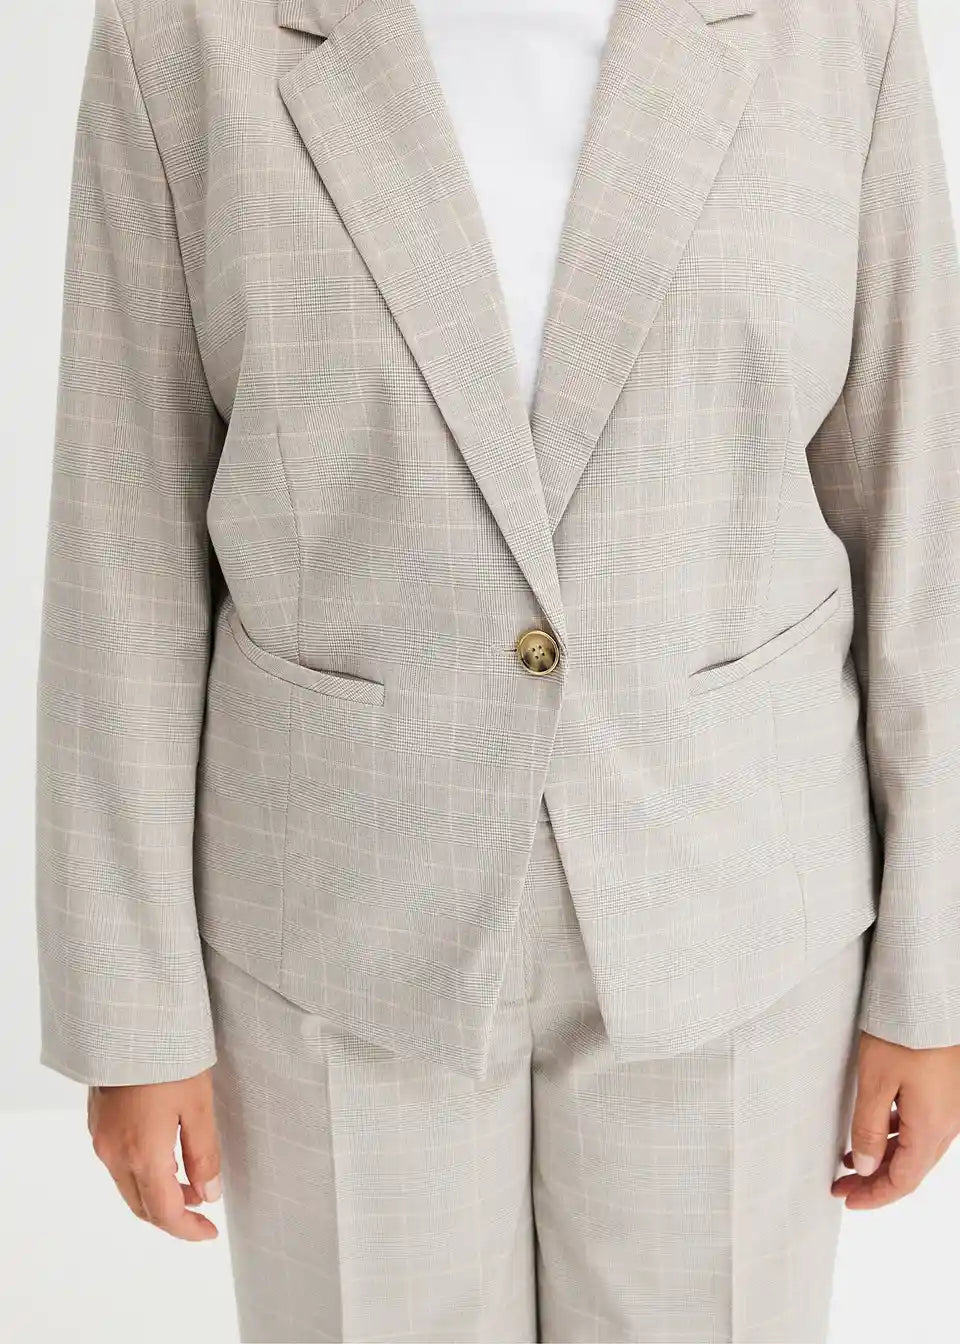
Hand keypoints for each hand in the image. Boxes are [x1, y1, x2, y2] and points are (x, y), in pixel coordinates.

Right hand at [87, 1069, 221, 1240]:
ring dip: (157, 1192)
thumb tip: (209, 1195)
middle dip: (173, 1214)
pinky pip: (118, 1163)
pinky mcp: (97, 1122)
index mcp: (142, 1155)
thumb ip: (204, 1154)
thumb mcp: (199, 1106)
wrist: (128, 1021)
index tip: (209, 1232)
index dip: (188, 1229)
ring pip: (128, 1185)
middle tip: (202, 1207)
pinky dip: (142, 1172)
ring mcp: (101, 1138)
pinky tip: (164, 1154)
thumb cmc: (168, 1059)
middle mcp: (114, 1154)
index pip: (165, 1212)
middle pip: (142, 1205)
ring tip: (190, 1179)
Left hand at [831, 1032, 959, 1209]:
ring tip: (850, 1159)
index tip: (847, 1200)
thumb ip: (868, 1127)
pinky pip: (923, 1126)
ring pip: (917, 1147)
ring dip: (885, 1158)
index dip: (874, 1195)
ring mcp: (951, 1107)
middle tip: (842, 1185)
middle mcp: (948, 1123)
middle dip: (876, 1180)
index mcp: (931, 1127)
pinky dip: (897, 1136)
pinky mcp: (948, 1091)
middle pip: (911, 1168)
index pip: (903, 1180)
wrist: (931, 995)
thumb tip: (864, 1166)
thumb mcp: (875, 1080)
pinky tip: (877, 1128)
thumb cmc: (904, 1032)